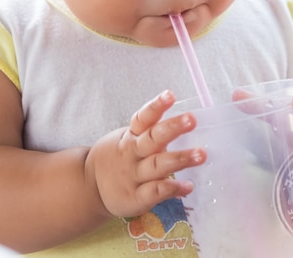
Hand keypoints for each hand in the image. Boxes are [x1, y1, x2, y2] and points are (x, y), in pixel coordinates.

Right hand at [84, 90, 205, 218]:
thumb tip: (185, 120)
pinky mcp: (135, 197)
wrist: (91, 186)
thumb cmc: (119, 157)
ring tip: (200, 154)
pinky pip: (155, 192)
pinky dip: (172, 189)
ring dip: (179, 159)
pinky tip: (188, 186)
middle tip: (192, 119)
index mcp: (131, 134)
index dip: (156, 105)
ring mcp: (133, 175)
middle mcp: (132, 152)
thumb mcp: (128, 138)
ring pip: (157, 165)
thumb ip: (152, 131)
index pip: (144, 117)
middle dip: (172, 128)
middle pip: (152, 138)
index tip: (170, 95)